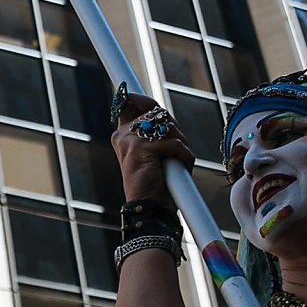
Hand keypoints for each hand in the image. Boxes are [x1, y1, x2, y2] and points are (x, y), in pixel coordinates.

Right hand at [108, 90, 194, 204]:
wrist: (148, 207)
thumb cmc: (155, 183)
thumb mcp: (155, 153)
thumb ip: (156, 132)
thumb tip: (162, 114)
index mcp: (122, 135)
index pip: (130, 103)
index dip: (141, 99)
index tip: (140, 98)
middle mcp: (123, 134)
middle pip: (157, 113)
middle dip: (175, 130)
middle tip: (179, 148)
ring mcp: (130, 140)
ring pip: (166, 126)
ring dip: (181, 143)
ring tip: (179, 160)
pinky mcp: (140, 148)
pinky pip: (173, 142)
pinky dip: (184, 155)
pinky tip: (182, 166)